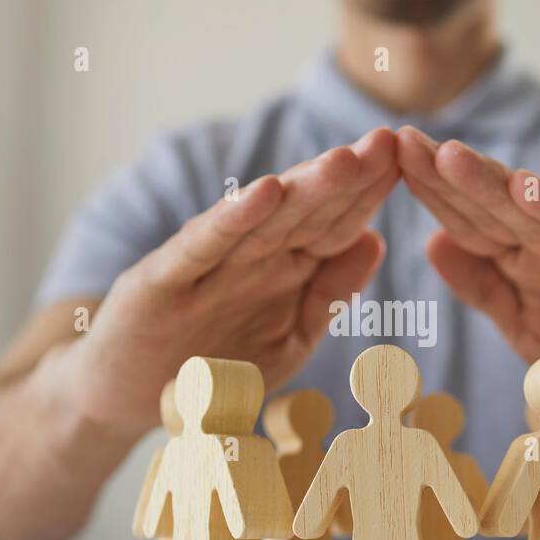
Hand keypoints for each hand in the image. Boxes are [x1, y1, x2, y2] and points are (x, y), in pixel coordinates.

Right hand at [68, 128, 398, 431]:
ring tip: (346, 159)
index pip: (337, 224)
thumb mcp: (287, 336)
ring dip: (304, 188)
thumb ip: (328, 292)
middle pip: (307, 211)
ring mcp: (205, 265)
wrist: (122, 398)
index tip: (416, 161)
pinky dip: (232, 219)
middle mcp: (248, 255)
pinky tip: (265, 193)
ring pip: (263, 220)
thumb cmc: (208, 364)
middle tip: (391, 142)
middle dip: (350, 178)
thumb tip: (377, 239)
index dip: (374, 195)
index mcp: (282, 267)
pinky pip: (203, 247)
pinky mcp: (163, 281)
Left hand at [396, 127, 539, 411]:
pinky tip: (534, 191)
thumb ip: (487, 287)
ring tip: (452, 154)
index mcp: (530, 264)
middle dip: (448, 174)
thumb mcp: (534, 327)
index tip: (381, 161)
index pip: (470, 223)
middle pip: (496, 208)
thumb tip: (431, 242)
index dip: (429, 192)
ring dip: (496, 184)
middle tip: (400, 138)